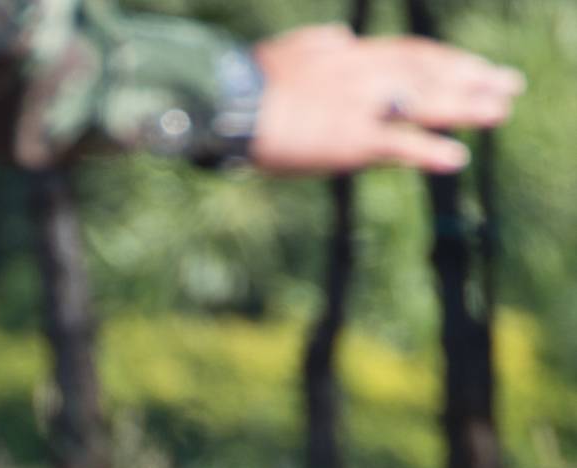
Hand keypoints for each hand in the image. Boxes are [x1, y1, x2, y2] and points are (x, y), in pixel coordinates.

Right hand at [250, 24, 524, 175]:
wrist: (232, 105)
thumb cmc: (251, 84)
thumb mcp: (294, 50)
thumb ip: (323, 45)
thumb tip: (342, 38)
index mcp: (352, 53)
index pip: (411, 52)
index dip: (447, 60)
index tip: (474, 67)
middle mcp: (365, 72)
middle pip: (430, 71)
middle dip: (472, 78)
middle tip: (508, 86)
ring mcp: (360, 105)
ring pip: (425, 101)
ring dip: (467, 107)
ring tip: (501, 112)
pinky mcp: (350, 139)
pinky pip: (399, 144)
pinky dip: (430, 150)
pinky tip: (458, 157)